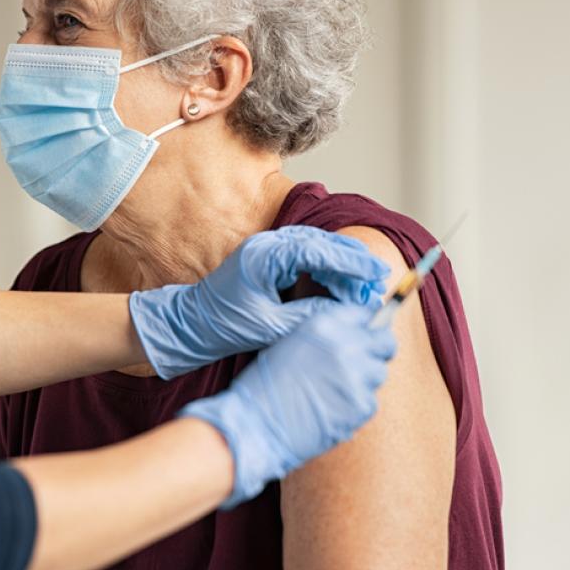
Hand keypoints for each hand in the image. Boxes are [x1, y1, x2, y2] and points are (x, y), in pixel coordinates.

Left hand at [129, 226, 388, 378]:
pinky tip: (340, 285)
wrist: (191, 324)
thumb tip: (346, 313)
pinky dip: (326, 268)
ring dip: (341, 265)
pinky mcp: (267, 258)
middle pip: (320, 243)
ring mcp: (266, 248)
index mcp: (264, 257)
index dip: (351, 262)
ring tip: (365, 285)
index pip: (318, 251)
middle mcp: (266, 245)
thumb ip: (309, 316)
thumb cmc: (224, 326)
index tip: (376, 273)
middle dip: (352, 261)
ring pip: (315, 247)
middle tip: (378, 279)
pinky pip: (304, 256)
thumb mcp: (271, 327)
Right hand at [179, 303, 396, 507]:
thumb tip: (355, 336)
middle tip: (364, 362)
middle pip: (385, 342)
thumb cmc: (266, 385)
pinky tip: (332, 409)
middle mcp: (346, 345)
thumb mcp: (291, 342)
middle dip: (378, 350)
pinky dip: (356, 406)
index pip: (365, 314)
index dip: (366, 326)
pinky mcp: (362, 406)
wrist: (256, 424)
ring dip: (364, 380)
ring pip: (379, 373)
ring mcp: (357, 376)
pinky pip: (370, 401)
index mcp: (325, 324)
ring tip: (335, 391)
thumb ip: (325, 336)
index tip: (365, 335)